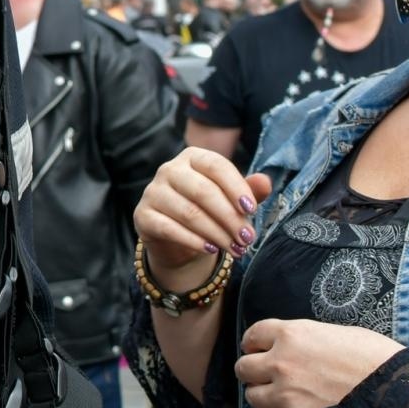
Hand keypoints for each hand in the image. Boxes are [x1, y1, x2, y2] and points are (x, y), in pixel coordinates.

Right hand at [134, 146, 271, 283]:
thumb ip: (249, 190)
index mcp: (192, 158)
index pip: (215, 165)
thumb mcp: (231, 199)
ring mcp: (152, 192)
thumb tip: (265, 181)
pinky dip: (194, 241)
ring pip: (189, 212)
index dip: (236, 187)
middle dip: (229, 217)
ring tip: (235, 248)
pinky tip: (211, 249)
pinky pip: (169, 228)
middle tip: (247, 238)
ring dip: (216, 233)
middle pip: (203, 191)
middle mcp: (168, 170)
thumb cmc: (209, 211)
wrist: (176, 237)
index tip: (252, 210)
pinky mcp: (142, 215)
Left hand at [236, 318, 402, 407]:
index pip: (253, 335)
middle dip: (252, 370)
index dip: (253, 342)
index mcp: (292, 335)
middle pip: (243, 367)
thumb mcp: (336, 332)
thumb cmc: (376, 357)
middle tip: (262, 374)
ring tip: (272, 395)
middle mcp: (282, 364)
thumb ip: (305, 338)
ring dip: (260, 395)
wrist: (399, 391)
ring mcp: (288, 395)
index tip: (255, 347)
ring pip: (252, 396)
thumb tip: (295, 346)